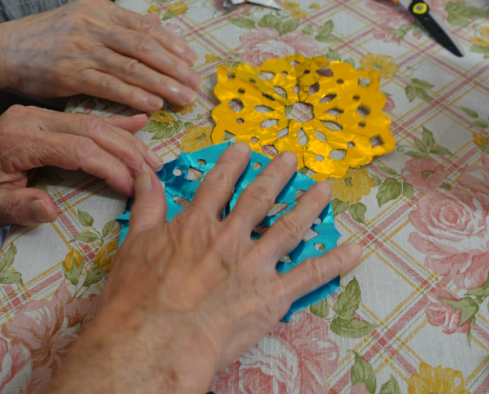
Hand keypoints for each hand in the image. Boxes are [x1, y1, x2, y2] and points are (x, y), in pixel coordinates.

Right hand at [0, 0, 200, 111]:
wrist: (2, 50)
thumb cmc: (44, 40)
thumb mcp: (79, 21)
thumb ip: (112, 27)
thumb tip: (151, 34)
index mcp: (98, 9)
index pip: (144, 25)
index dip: (172, 43)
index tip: (191, 59)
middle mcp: (92, 24)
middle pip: (144, 45)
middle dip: (174, 66)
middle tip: (195, 83)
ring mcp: (80, 48)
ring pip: (131, 66)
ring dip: (162, 84)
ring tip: (182, 97)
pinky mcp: (69, 73)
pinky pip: (109, 84)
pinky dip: (134, 94)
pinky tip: (152, 104)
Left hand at [0, 105, 162, 226]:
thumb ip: (17, 208)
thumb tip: (50, 211)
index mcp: (19, 141)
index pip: (77, 150)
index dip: (109, 167)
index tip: (132, 187)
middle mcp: (31, 119)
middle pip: (91, 130)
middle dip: (126, 151)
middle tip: (154, 171)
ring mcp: (38, 113)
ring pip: (92, 121)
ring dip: (125, 138)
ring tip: (152, 158)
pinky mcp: (43, 114)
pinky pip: (83, 116)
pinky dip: (113, 120)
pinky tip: (138, 121)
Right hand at [50, 143, 362, 393]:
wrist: (155, 341)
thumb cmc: (138, 298)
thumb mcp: (135, 243)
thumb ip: (146, 205)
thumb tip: (144, 173)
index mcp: (197, 224)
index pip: (218, 184)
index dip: (233, 163)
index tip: (246, 148)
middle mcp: (230, 237)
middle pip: (259, 198)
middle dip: (277, 175)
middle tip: (292, 158)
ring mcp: (254, 265)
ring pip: (290, 227)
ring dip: (309, 205)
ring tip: (324, 189)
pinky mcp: (272, 296)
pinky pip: (309, 275)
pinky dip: (334, 262)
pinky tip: (353, 250)